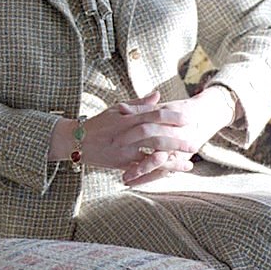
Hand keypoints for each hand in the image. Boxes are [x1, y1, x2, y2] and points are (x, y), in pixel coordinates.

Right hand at [48, 91, 205, 183]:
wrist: (75, 141)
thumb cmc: (97, 124)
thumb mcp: (116, 109)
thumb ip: (139, 103)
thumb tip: (158, 95)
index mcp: (127, 118)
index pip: (153, 114)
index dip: (172, 116)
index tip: (189, 118)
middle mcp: (126, 134)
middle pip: (156, 135)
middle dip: (177, 140)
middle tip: (194, 143)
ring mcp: (123, 150)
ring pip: (151, 154)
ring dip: (172, 160)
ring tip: (188, 164)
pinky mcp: (120, 164)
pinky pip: (141, 169)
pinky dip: (157, 172)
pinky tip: (170, 174)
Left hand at [119, 86, 238, 184]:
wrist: (202, 117)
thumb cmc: (176, 110)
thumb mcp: (159, 108)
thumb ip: (140, 109)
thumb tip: (121, 108)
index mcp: (170, 123)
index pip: (149, 130)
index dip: (131, 135)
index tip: (114, 141)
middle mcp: (177, 139)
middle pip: (156, 152)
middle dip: (138, 161)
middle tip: (118, 165)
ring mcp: (179, 151)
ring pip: (160, 166)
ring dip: (143, 173)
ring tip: (125, 179)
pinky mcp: (180, 160)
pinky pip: (164, 172)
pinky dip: (148, 177)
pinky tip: (133, 183)